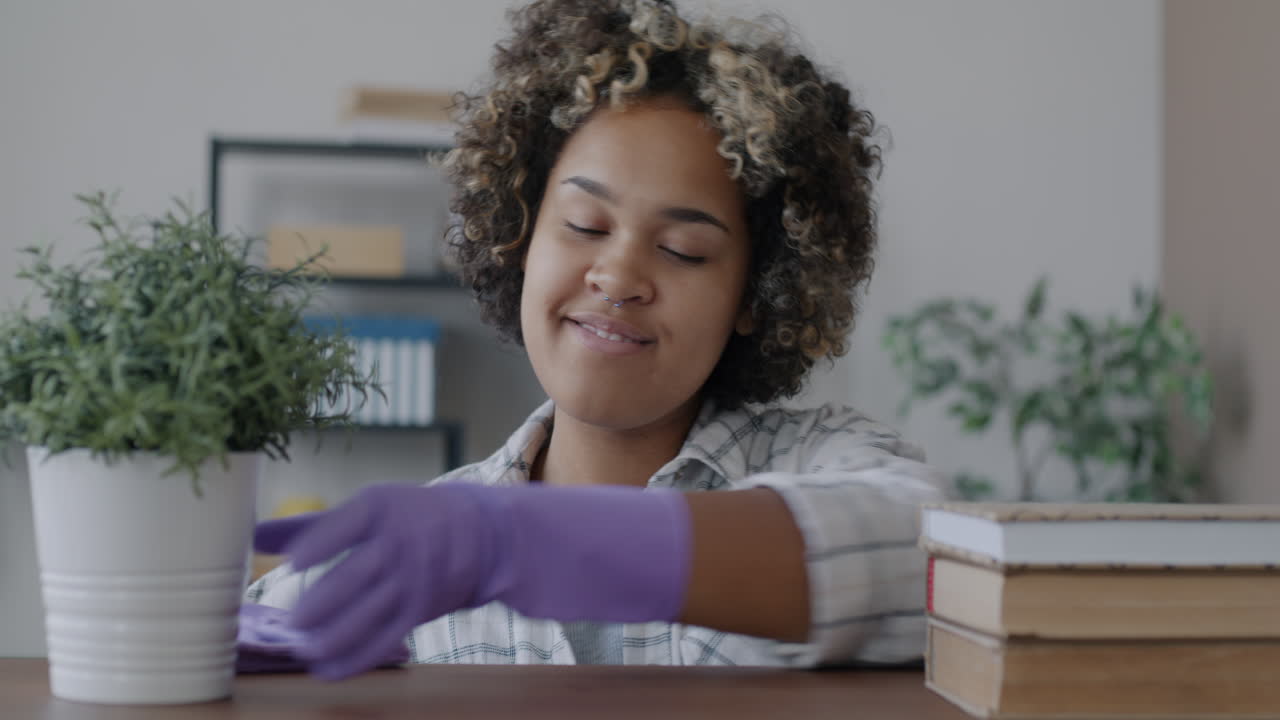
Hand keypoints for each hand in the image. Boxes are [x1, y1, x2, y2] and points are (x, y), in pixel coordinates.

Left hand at [253, 482, 691, 679]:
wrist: (483, 532)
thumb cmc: (407, 516)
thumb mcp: (365, 508)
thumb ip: (308, 525)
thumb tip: (248, 536)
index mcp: (381, 506)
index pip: (343, 526)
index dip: (315, 547)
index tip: (289, 566)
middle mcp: (402, 540)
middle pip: (354, 576)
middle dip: (318, 603)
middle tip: (289, 621)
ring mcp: (417, 576)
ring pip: (369, 612)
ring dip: (331, 635)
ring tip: (301, 647)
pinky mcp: (425, 607)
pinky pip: (386, 637)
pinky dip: (355, 656)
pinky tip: (326, 667)